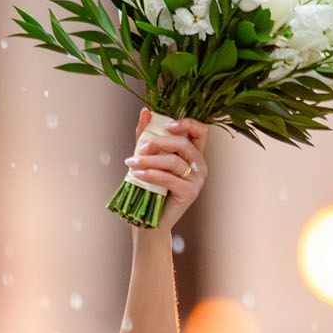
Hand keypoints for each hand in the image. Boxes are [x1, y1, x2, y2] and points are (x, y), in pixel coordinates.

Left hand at [124, 108, 209, 229]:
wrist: (150, 220)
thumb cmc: (150, 187)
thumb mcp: (148, 158)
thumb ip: (147, 135)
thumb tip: (145, 111)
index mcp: (194, 154)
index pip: (201, 131)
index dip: (187, 124)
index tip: (167, 125)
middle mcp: (200, 165)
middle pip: (184, 144)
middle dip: (159, 142)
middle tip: (139, 148)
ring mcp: (198, 180)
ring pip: (174, 161)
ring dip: (150, 160)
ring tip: (131, 163)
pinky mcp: (190, 193)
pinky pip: (170, 178)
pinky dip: (151, 174)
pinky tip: (137, 174)